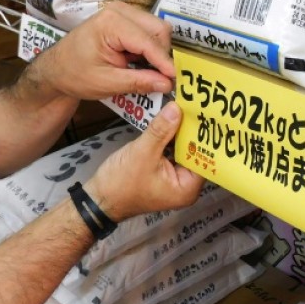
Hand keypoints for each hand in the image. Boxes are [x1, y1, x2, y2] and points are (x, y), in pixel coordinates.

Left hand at [36, 1, 175, 99]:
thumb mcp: (107, 83)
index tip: (176, 80)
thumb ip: (138, 82)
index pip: (148, 42)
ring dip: (157, 51)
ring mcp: (123, 12)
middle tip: (162, 78)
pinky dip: (150, 48)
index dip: (165, 62)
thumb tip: (167, 84)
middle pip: (159, 29)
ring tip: (148, 72)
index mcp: (111, 23)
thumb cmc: (75, 74)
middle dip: (163, 55)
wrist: (57, 68)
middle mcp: (119, 11)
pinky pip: (149, 31)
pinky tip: (142, 64)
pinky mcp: (125, 19)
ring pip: (157, 29)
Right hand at [85, 102, 204, 221]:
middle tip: (197, 105)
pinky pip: (171, 151)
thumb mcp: (143, 152)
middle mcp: (185, 184)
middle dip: (193, 130)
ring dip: (180, 131)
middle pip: (195, 152)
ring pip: (182, 149)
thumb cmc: (121, 182)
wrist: (98, 198)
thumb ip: (161, 130)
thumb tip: (177, 108)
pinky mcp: (163, 171)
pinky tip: (171, 118)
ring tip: (187, 106)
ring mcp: (173, 178)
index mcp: (187, 187)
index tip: (206, 113)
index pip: (205, 157)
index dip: (205, 136)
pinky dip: (170, 137)